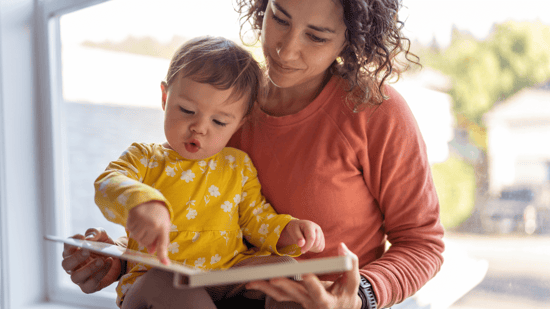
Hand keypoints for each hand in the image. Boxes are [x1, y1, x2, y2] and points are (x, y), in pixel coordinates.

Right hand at [61, 228, 121, 292]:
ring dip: (88, 268)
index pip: (66, 247)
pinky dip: (100, 273)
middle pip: (66, 264)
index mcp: (73, 252)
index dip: (71, 242)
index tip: (81, 237)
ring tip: (100, 260)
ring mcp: (80, 278)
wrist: (119, 260)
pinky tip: (109, 263)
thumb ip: (96, 232)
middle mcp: (73, 266)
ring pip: (76, 277)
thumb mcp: (103, 236)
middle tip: (87, 251)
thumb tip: (89, 237)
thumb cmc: (105, 247)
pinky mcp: (89, 287)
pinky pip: (90, 284)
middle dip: (76, 257)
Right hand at [127, 201, 170, 264]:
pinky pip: (129, 230)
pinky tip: (138, 221)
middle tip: (149, 229)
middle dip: (145, 238)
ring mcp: (143, 221)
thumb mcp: (163, 227)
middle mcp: (153, 225)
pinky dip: (132, 228)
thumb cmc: (158, 216)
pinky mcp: (133, 217)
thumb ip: (159, 240)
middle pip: (144, 243)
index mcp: (163, 227)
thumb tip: (151, 252)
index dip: (163, 255)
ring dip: (138, 234)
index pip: (163, 244)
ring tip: (143, 224)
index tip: (165, 264)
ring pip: (136, 238)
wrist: (150, 199)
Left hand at [246, 243, 362, 308]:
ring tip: (253, 282)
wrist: (341, 307)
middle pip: (295, 294)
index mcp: (327, 300)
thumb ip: (350, 263)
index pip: (318, 292)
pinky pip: (278, 295)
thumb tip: (342, 247)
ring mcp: (300, 301)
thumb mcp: (353, 281)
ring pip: (282, 296)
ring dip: (266, 289)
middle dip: (283, 286)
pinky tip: (252, 284)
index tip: (305, 274)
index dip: (312, 283)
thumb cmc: (347, 293)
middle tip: (273, 278)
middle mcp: (311, 303)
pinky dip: (264, 289)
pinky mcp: (294, 298)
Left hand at [277, 219, 324, 252]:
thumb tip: (301, 244)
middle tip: (301, 246)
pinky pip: (320, 248)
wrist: (299, 227)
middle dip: (308, 248)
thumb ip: (297, 238)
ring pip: (319, 246)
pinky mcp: (322, 239)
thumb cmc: (295, 229)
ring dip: (311, 249)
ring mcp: (321, 233)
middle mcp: (317, 228)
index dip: (307, 246)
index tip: (301, 250)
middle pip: (316, 243)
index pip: (311, 238)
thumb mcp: (293, 231)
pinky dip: (314, 249)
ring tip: (304, 244)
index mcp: (310, 225)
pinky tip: (309, 245)